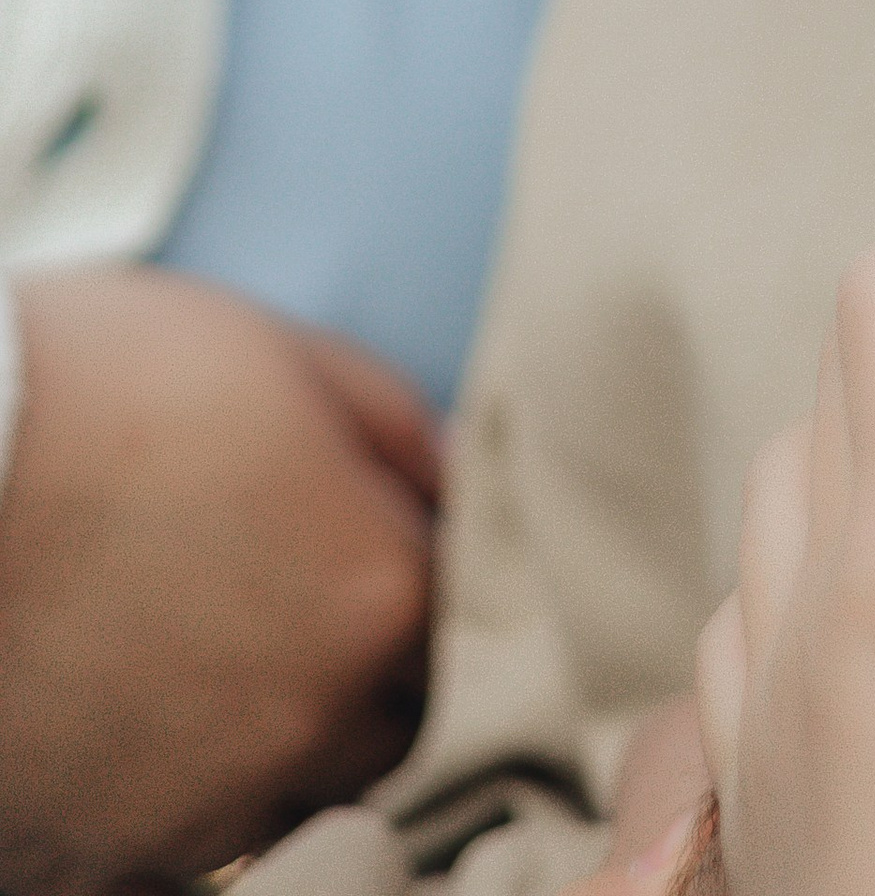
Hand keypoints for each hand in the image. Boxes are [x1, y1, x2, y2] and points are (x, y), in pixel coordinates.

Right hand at [0, 265, 439, 895]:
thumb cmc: (92, 384)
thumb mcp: (275, 351)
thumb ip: (391, 429)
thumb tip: (457, 482)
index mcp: (379, 591)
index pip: (462, 611)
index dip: (418, 571)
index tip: (366, 544)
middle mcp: (312, 723)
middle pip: (394, 727)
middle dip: (365, 675)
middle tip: (285, 604)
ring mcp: (202, 807)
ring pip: (292, 800)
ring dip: (274, 749)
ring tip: (199, 664)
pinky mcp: (98, 863)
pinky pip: (181, 854)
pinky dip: (173, 801)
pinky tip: (131, 726)